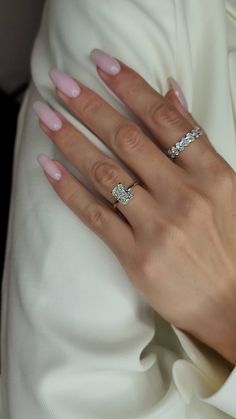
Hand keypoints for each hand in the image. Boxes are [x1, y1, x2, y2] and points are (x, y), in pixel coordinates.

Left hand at [33, 49, 235, 364]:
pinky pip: (95, 216)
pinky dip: (69, 190)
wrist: (233, 302)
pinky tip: (50, 166)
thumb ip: (196, 140)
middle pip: (128, 139)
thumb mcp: (226, 186)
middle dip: (90, 106)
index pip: (164, 118)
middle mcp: (185, 196)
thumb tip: (171, 92)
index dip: (130, 86)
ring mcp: (159, 227)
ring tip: (47, 118)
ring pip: (106, 173)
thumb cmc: (231, 242)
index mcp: (212, 174)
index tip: (102, 65)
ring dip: (72, 141)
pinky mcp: (137, 255)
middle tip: (61, 83)